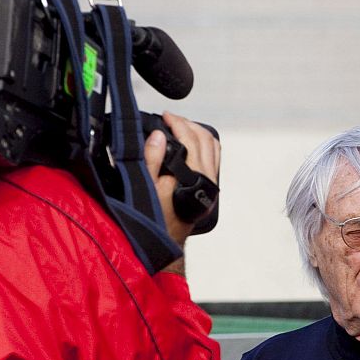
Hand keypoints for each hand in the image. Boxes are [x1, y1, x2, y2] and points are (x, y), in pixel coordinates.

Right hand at [143, 111, 219, 247]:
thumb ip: (152, 159)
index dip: (177, 122)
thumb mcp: (145, 187)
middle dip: (187, 124)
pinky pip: (213, 159)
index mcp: (196, 177)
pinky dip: (204, 145)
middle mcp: (209, 180)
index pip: (192, 139)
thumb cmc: (154, 220)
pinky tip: (190, 144)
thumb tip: (159, 135)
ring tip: (179, 127)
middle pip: (206, 140)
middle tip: (170, 119)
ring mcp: (211, 185)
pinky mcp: (209, 189)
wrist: (164, 242)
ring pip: (213, 148)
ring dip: (198, 133)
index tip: (164, 116)